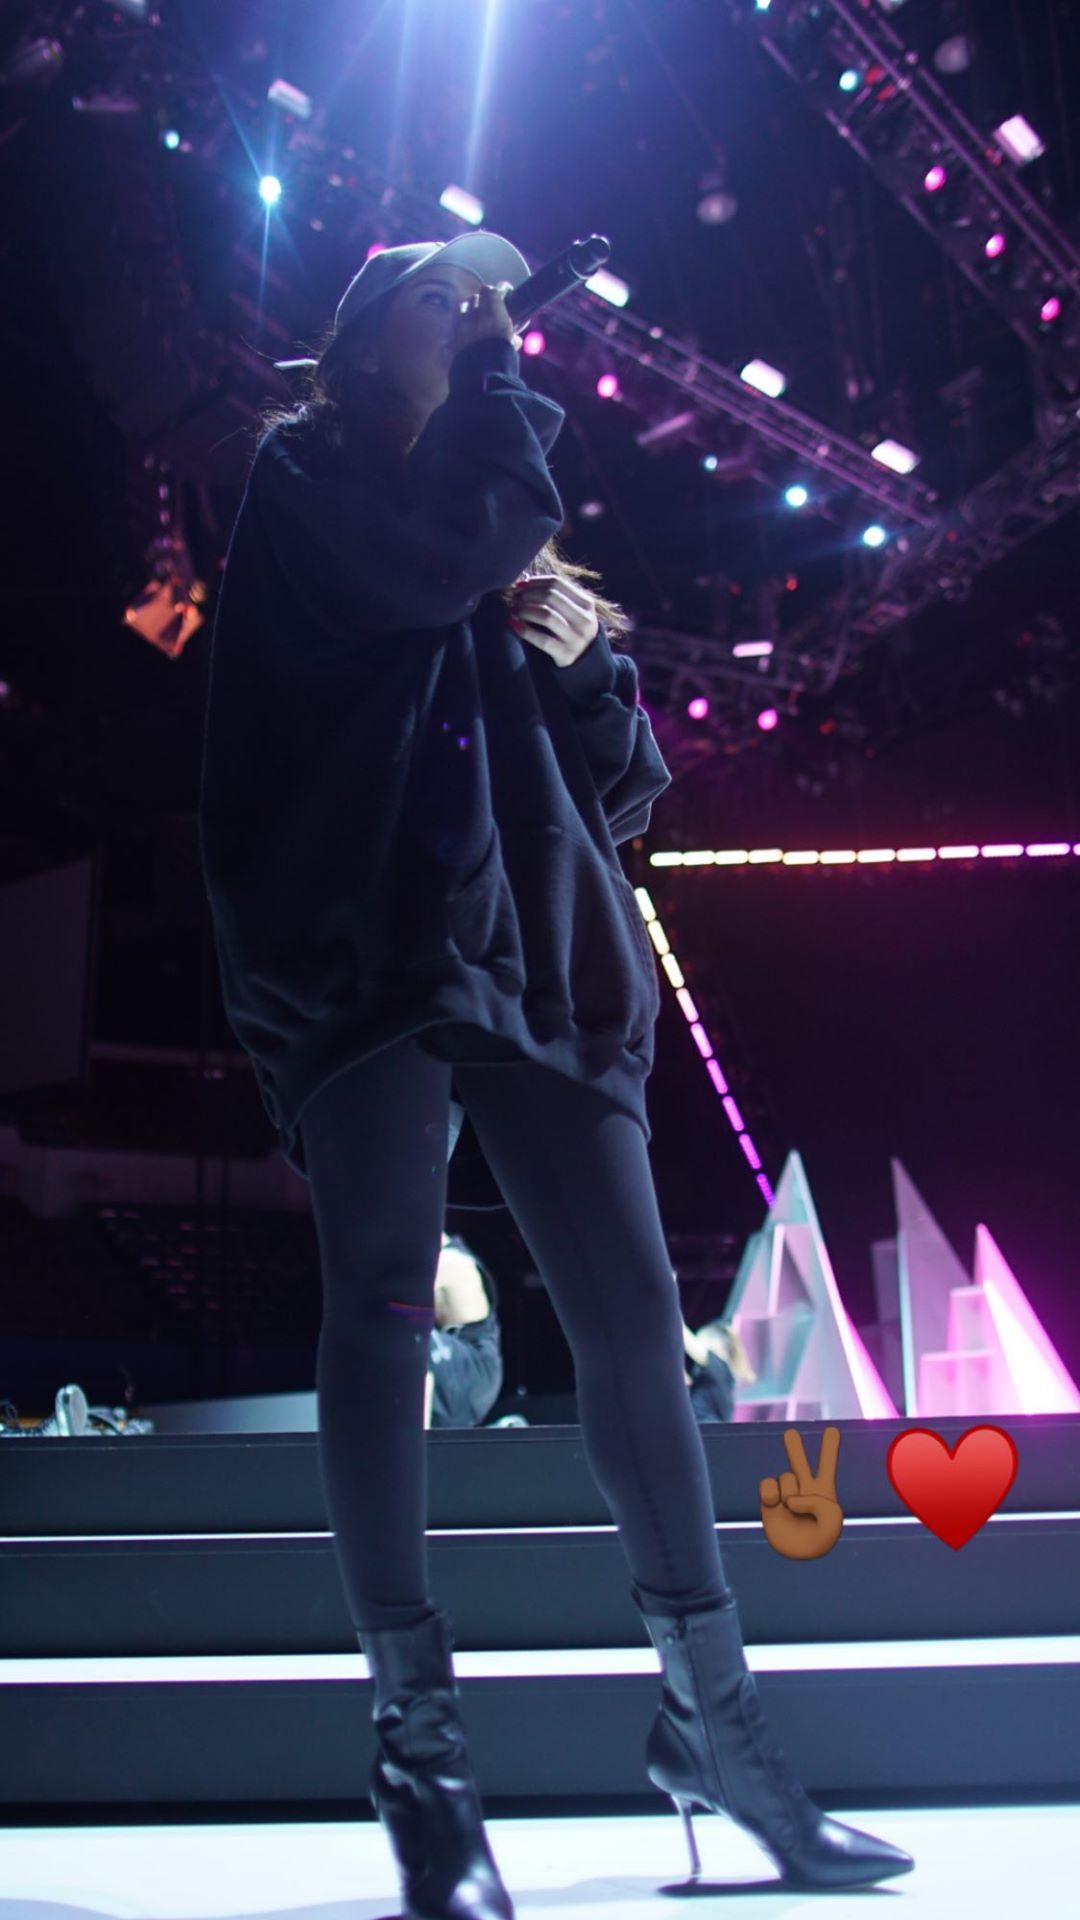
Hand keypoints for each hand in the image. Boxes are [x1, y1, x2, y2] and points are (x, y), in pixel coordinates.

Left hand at [453, 283, 521, 357]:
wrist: (481, 378)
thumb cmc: (501, 361)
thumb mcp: (511, 348)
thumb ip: (511, 339)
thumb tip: (515, 339)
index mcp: (496, 316)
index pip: (493, 291)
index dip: (497, 290)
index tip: (500, 292)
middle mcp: (478, 315)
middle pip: (477, 296)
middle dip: (482, 298)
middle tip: (485, 305)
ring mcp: (463, 323)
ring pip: (463, 304)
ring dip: (468, 307)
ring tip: (472, 313)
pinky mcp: (453, 334)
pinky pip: (455, 319)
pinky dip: (459, 319)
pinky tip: (462, 324)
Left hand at [509, 573, 598, 666]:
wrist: (584, 662)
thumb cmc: (572, 631)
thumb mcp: (573, 611)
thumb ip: (555, 596)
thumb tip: (524, 583)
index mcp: (586, 603)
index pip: (557, 583)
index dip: (535, 582)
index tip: (521, 586)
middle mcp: (584, 620)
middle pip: (550, 597)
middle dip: (528, 595)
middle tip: (515, 599)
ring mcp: (576, 638)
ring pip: (546, 616)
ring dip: (525, 611)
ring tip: (515, 611)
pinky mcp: (566, 654)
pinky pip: (542, 639)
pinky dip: (525, 630)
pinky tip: (515, 625)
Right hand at [759, 1426, 843, 1560]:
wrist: (798, 1556)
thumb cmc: (820, 1539)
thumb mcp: (832, 1521)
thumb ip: (816, 1502)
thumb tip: (791, 1498)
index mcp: (823, 1491)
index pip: (827, 1465)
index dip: (829, 1448)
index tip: (832, 1430)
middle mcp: (803, 1489)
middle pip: (799, 1462)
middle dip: (794, 1448)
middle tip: (790, 1433)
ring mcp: (785, 1495)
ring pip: (786, 1475)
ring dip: (791, 1491)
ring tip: (792, 1507)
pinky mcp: (769, 1502)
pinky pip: (768, 1484)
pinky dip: (772, 1493)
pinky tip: (775, 1504)